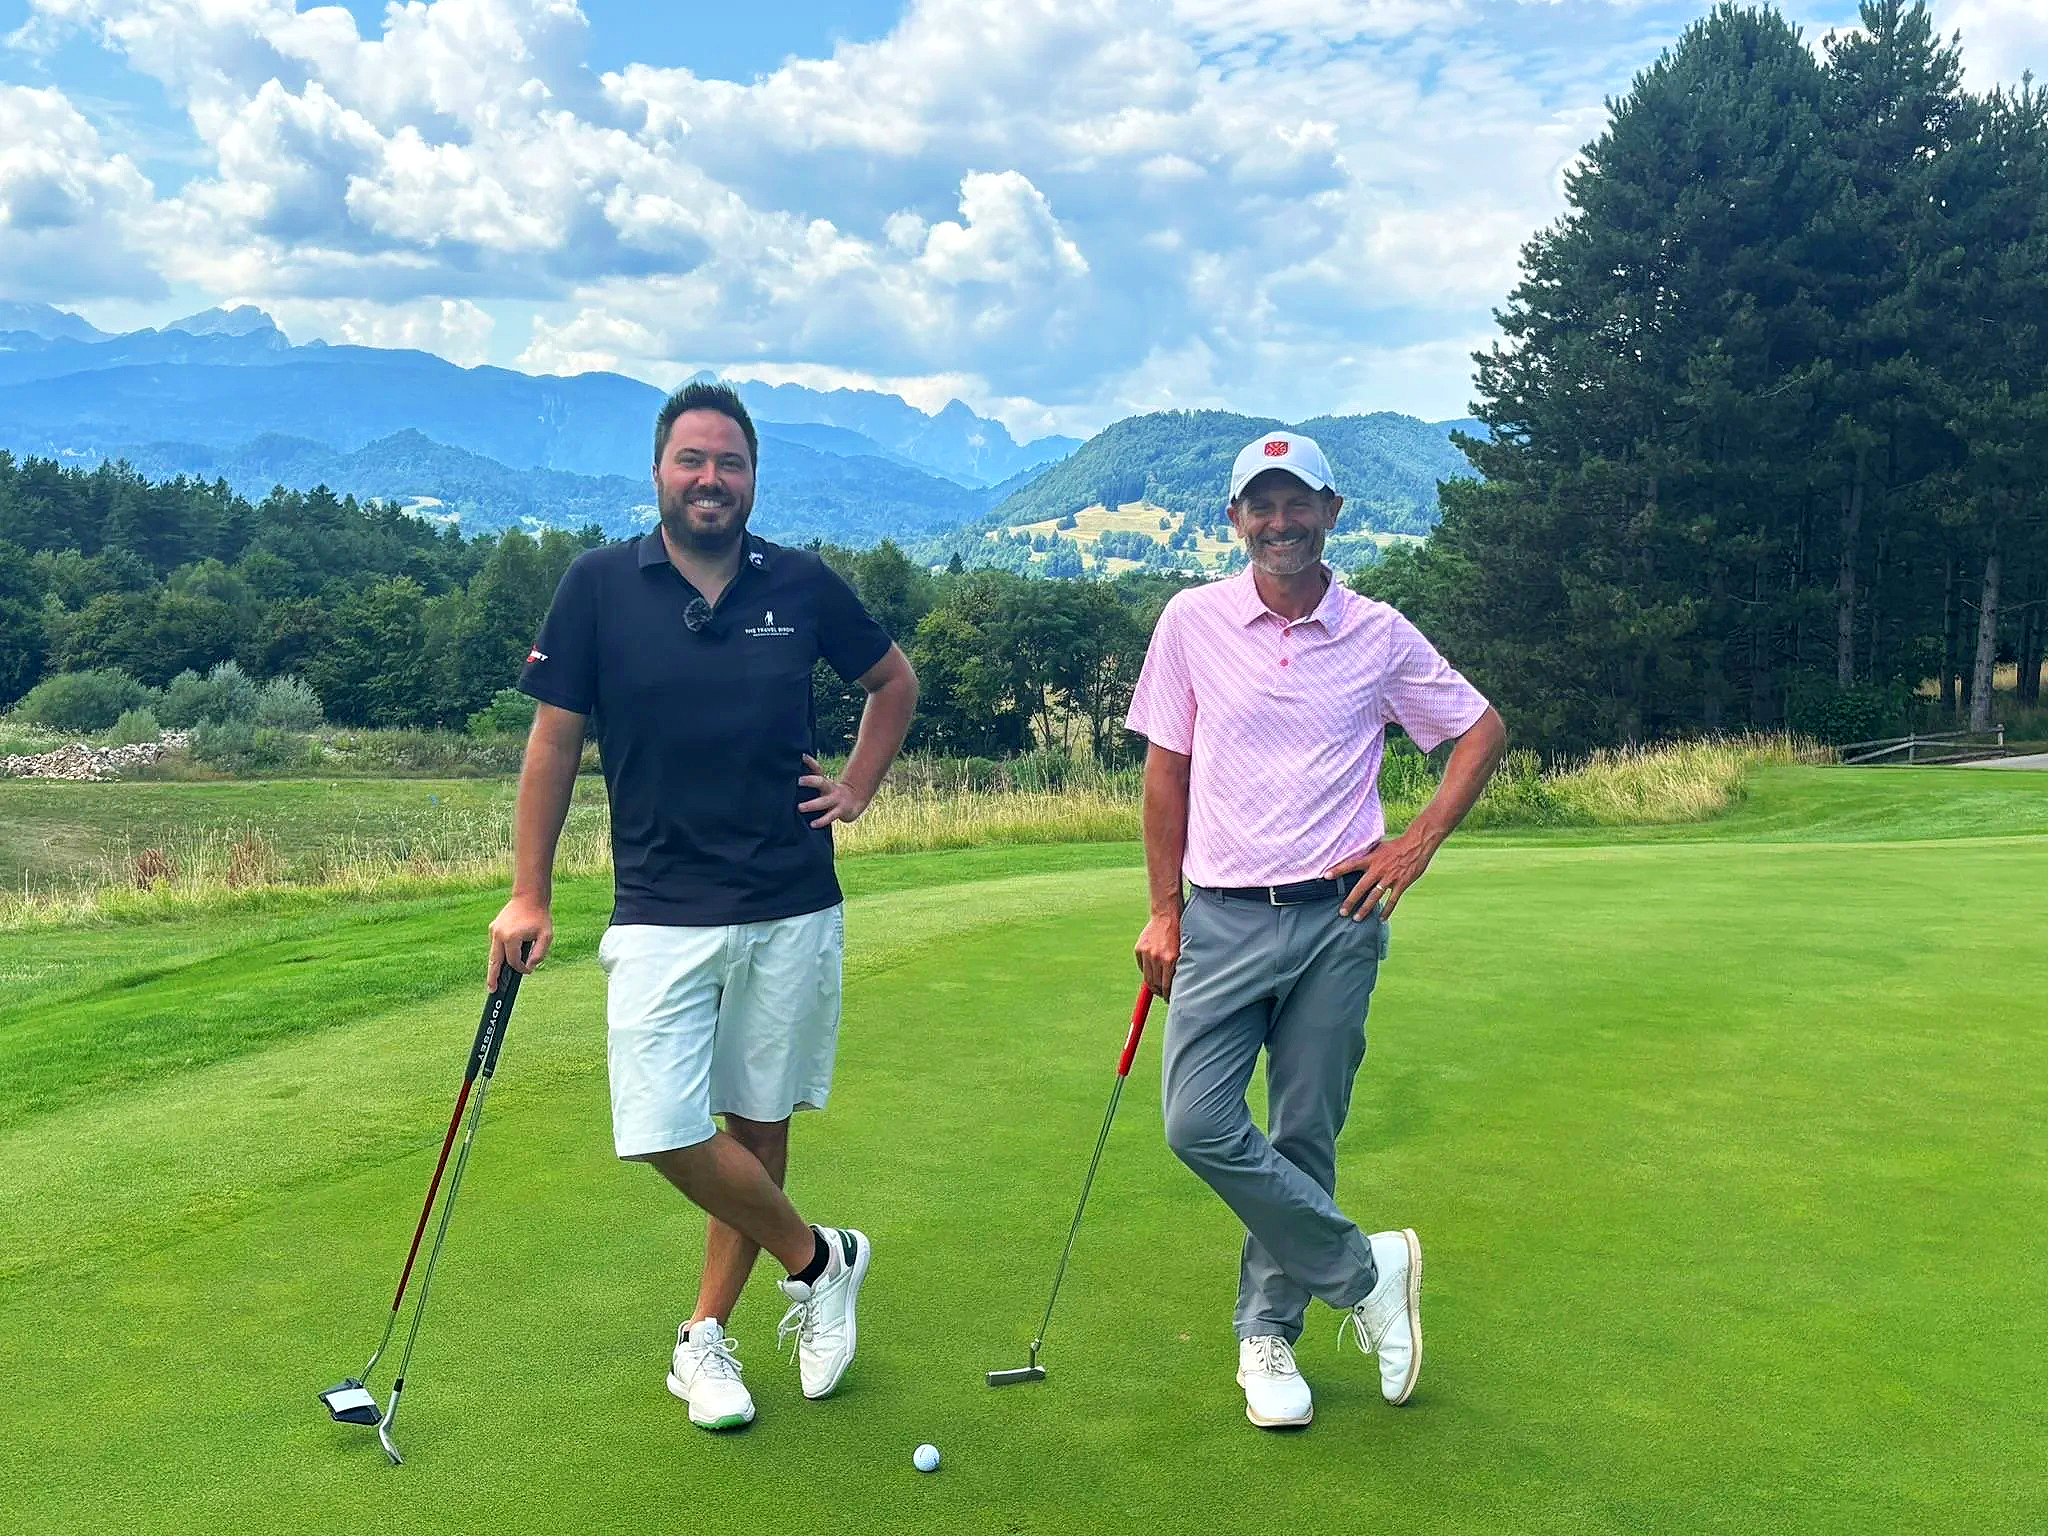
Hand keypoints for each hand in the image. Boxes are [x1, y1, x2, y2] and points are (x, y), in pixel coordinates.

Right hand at [488, 893, 551, 988]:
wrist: (529, 896)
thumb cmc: (540, 917)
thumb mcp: (547, 936)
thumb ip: (539, 954)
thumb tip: (529, 967)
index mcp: (511, 938)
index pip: (514, 961)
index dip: (521, 969)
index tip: (528, 971)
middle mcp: (499, 935)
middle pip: (495, 961)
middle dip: (493, 977)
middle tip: (492, 990)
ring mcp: (494, 931)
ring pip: (492, 954)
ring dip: (493, 967)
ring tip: (492, 981)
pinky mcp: (493, 928)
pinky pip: (495, 945)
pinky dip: (498, 954)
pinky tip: (500, 962)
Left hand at [798, 753, 872, 827]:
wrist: (853, 802)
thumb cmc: (831, 794)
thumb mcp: (823, 786)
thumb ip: (811, 780)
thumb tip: (797, 768)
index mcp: (824, 782)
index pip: (817, 769)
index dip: (811, 762)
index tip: (802, 757)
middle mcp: (830, 789)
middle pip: (821, 782)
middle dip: (811, 781)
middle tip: (799, 781)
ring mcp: (836, 800)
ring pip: (824, 802)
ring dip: (812, 805)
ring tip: (800, 807)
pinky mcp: (839, 811)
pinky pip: (830, 817)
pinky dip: (821, 821)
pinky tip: (812, 824)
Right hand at [1134, 909, 1181, 999]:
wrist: (1167, 915)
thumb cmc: (1179, 933)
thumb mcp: (1182, 951)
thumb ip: (1178, 967)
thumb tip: (1176, 986)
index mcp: (1170, 959)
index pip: (1166, 986)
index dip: (1167, 995)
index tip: (1169, 999)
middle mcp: (1157, 957)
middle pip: (1155, 984)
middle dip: (1159, 992)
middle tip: (1163, 994)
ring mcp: (1147, 953)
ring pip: (1147, 977)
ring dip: (1152, 984)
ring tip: (1157, 986)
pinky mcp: (1139, 948)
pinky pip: (1142, 966)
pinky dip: (1146, 970)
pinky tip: (1152, 970)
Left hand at [1325, 829, 1439, 921]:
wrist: (1417, 845)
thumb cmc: (1396, 845)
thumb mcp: (1378, 847)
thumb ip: (1367, 854)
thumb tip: (1354, 854)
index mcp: (1371, 859)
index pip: (1351, 864)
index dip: (1338, 870)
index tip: (1326, 876)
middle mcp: (1378, 869)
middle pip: (1361, 888)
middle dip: (1350, 901)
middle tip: (1342, 912)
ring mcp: (1390, 878)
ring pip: (1374, 897)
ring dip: (1365, 909)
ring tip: (1356, 918)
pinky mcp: (1401, 884)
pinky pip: (1392, 900)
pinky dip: (1387, 910)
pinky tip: (1381, 918)